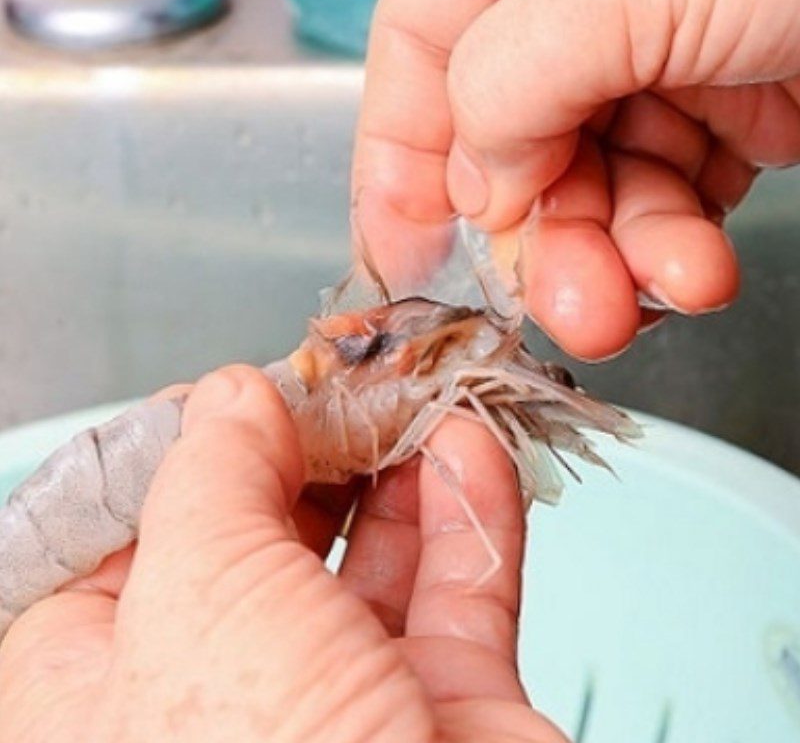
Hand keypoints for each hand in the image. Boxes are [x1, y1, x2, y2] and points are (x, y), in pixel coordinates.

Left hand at [0, 366, 566, 742]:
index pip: (135, 530)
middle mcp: (218, 695)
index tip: (247, 386)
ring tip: (418, 397)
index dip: (192, 446)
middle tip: (352, 379)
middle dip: (313, 446)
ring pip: (370, 557)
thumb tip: (231, 398)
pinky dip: (469, 514)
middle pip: (264, 533)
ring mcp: (342, 705)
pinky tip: (471, 451)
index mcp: (100, 686)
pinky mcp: (448, 712)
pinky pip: (457, 591)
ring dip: (401, 468)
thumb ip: (212, 474)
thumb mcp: (199, 593)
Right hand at [353, 0, 799, 359]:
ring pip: (590, 192)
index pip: (419, 59)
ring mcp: (654, 56)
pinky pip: (667, 201)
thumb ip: (508, 84)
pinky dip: (671, 252)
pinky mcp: (729, 107)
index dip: (400, 168)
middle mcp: (573, 0)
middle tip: (560, 308)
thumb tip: (475, 189)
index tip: (401, 266)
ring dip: (608, 262)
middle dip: (535, 241)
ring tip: (634, 304)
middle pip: (509, 150)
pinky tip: (691, 274)